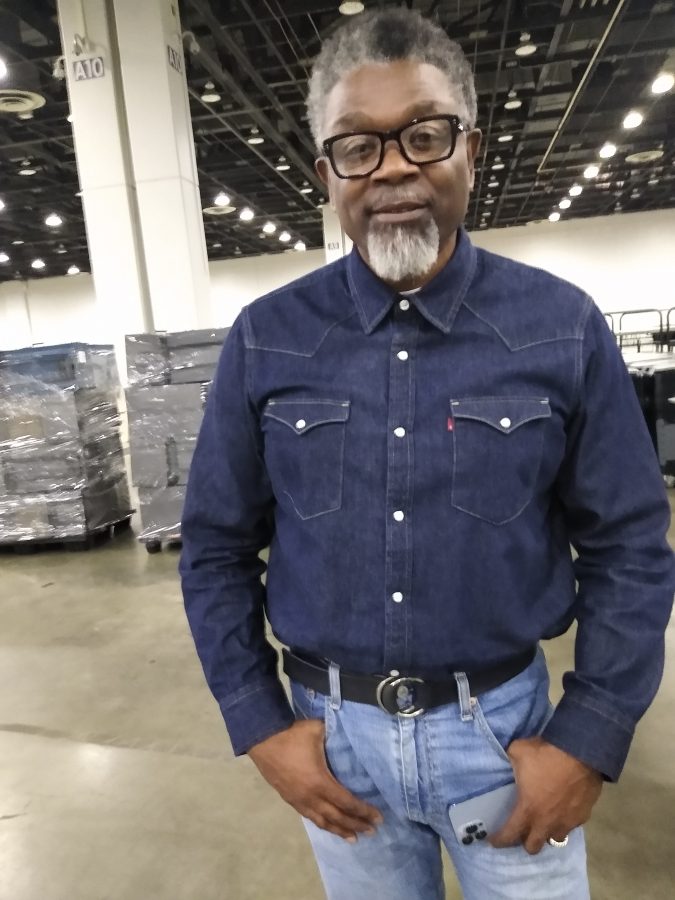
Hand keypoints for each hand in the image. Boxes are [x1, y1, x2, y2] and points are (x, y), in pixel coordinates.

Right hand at [248, 720, 383, 841]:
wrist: (262, 739)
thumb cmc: (292, 735)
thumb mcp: (318, 730)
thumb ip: (335, 735)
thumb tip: (348, 734)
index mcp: (320, 782)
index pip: (347, 802)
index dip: (363, 811)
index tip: (378, 818)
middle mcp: (311, 797)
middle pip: (337, 817)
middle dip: (356, 825)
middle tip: (372, 831)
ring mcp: (299, 800)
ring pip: (322, 821)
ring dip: (339, 830)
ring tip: (354, 838)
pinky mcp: (290, 799)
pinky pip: (310, 817)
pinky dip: (323, 824)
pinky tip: (328, 826)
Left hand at [489, 736, 602, 854]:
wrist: (581, 753)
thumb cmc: (546, 754)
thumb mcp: (518, 751)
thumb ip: (509, 760)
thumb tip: (507, 758)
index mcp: (528, 809)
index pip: (510, 834)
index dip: (500, 840)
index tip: (493, 840)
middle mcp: (546, 822)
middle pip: (533, 847)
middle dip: (525, 842)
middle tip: (521, 830)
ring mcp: (566, 822)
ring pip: (554, 839)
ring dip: (547, 833)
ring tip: (544, 822)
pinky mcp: (582, 817)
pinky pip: (570, 826)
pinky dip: (564, 822)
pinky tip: (562, 812)